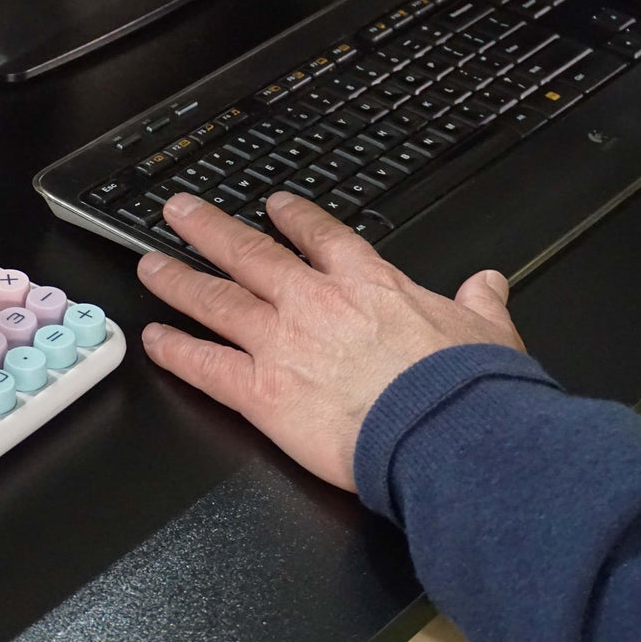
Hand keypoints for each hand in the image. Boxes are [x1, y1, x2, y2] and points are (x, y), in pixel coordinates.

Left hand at [136, 191, 523, 490]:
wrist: (448, 435)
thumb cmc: (467, 388)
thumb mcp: (486, 332)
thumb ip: (479, 304)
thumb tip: (490, 284)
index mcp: (368, 285)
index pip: (321, 237)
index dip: (293, 217)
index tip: (273, 205)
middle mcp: (313, 303)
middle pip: (248, 253)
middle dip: (208, 230)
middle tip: (178, 213)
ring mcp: (281, 343)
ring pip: (216, 299)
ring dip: (178, 280)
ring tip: (150, 264)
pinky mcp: (262, 391)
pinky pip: (206, 366)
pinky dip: (176, 352)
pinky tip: (154, 340)